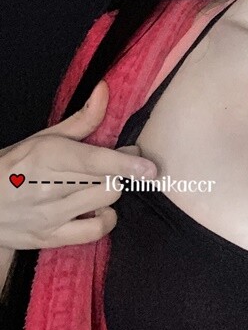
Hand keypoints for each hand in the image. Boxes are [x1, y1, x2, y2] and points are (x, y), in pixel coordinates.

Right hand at [0, 79, 156, 252]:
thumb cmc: (16, 166)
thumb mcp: (44, 138)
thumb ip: (81, 119)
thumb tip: (105, 91)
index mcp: (49, 156)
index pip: (94, 162)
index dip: (126, 165)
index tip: (149, 167)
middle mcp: (50, 187)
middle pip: (107, 183)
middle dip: (123, 172)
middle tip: (122, 164)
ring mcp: (50, 215)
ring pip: (104, 204)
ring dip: (113, 192)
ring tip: (104, 184)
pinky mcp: (50, 238)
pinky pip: (93, 232)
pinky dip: (106, 220)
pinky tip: (100, 210)